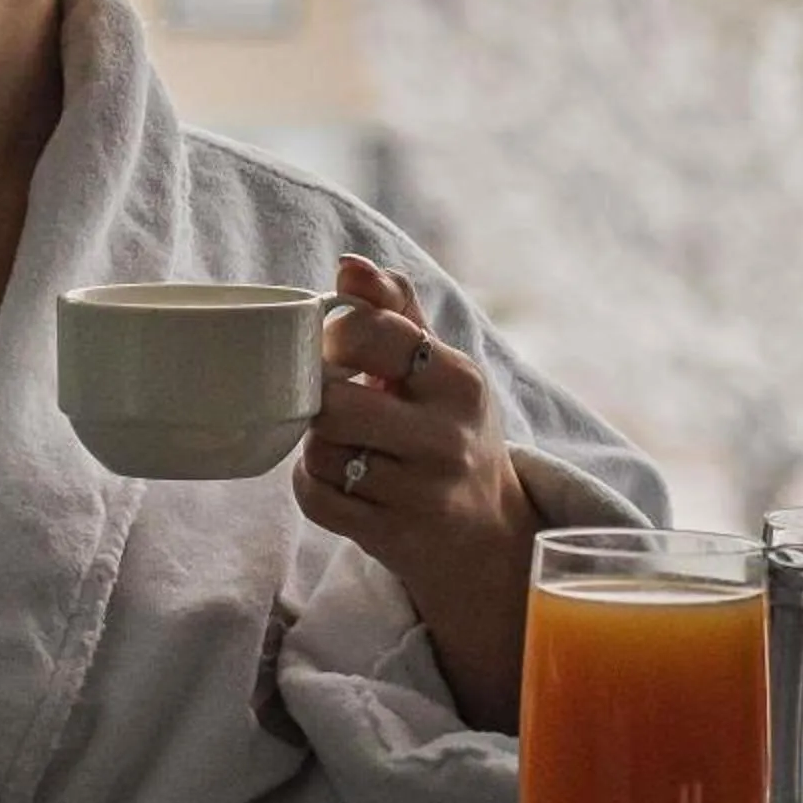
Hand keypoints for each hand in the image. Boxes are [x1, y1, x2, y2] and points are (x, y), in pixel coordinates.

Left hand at [295, 254, 542, 731]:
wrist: (488, 539)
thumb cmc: (451, 432)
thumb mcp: (440, 368)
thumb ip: (394, 309)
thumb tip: (347, 263)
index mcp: (461, 380)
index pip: (374, 331)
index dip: (337, 338)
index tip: (339, 352)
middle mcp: (448, 436)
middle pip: (334, 402)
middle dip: (322, 400)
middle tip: (335, 402)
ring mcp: (423, 492)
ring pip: (320, 452)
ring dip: (318, 446)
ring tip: (348, 445)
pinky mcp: (395, 537)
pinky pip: (317, 498)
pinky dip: (314, 486)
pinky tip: (342, 481)